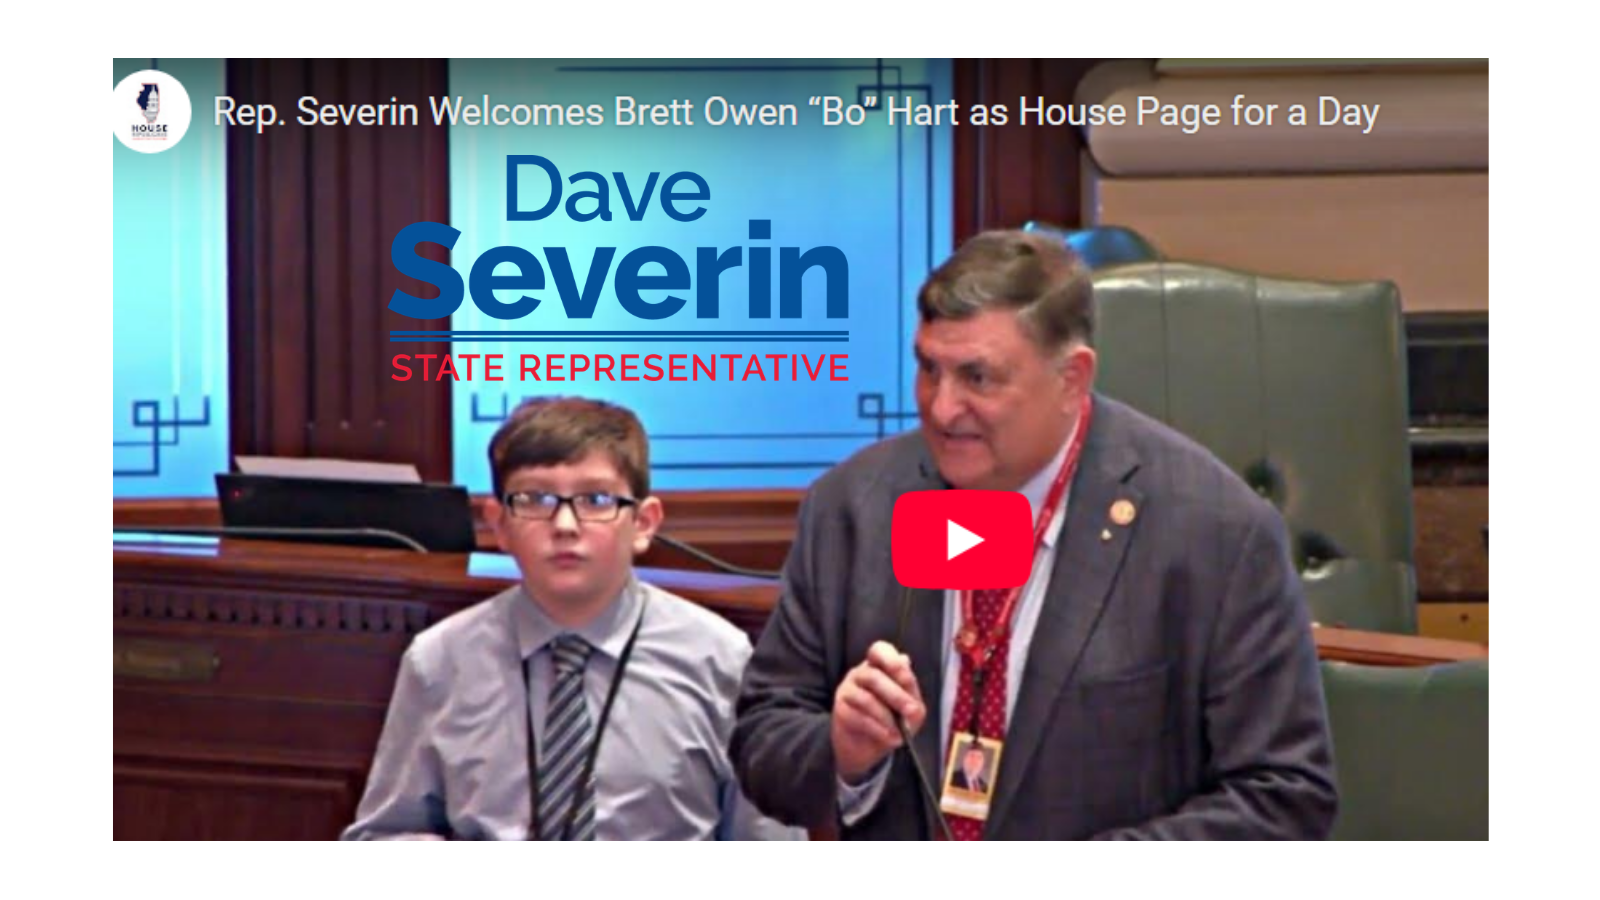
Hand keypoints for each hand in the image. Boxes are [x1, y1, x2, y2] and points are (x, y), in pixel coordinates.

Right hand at [831, 640, 926, 781]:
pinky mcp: (840, 711)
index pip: (879, 650)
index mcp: (879, 667)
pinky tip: (890, 738)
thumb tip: (906, 663)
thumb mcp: (910, 707)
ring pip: (866, 699)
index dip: (892, 660)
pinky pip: (859, 718)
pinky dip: (878, 730)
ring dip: (887, 717)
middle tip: (911, 711)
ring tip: (900, 732)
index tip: (906, 678)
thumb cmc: (892, 721)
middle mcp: (860, 674)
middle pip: (873, 676)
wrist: (868, 748)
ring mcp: (847, 691)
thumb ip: (910, 689)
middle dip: (896, 695)